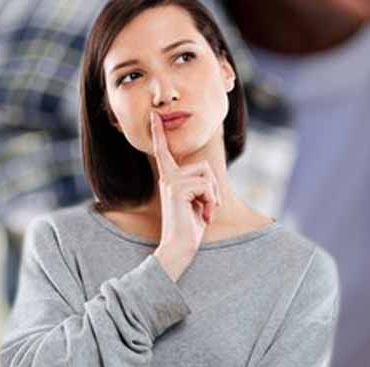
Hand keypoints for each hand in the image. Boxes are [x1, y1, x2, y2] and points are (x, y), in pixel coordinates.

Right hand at [148, 111, 220, 278]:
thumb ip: (200, 188)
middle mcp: (167, 177)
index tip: (155, 115)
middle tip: (207, 208)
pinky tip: (202, 216)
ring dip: (213, 197)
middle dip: (214, 188)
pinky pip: (207, 187)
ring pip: (208, 177)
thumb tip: (209, 179)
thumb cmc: (190, 228)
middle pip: (204, 167)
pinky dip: (211, 203)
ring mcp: (171, 182)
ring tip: (203, 213)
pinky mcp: (177, 188)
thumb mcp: (198, 203)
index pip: (165, 153)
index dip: (160, 133)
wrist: (179, 247)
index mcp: (170, 179)